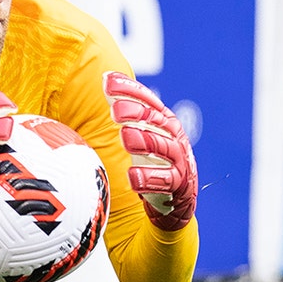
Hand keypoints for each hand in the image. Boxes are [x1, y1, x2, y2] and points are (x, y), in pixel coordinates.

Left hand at [103, 71, 196, 230]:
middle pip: (156, 121)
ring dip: (146, 141)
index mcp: (164, 122)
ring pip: (165, 149)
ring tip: (126, 137)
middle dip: (136, 113)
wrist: (175, 200)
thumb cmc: (153, 160)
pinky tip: (134, 177)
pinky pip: (166, 181)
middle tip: (115, 110)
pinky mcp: (178, 186)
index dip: (129, 90)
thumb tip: (103, 80)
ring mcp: (179, 162)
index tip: (107, 81)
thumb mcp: (141, 133)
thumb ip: (124, 111)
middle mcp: (174, 138)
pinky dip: (150, 178)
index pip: (147, 101)